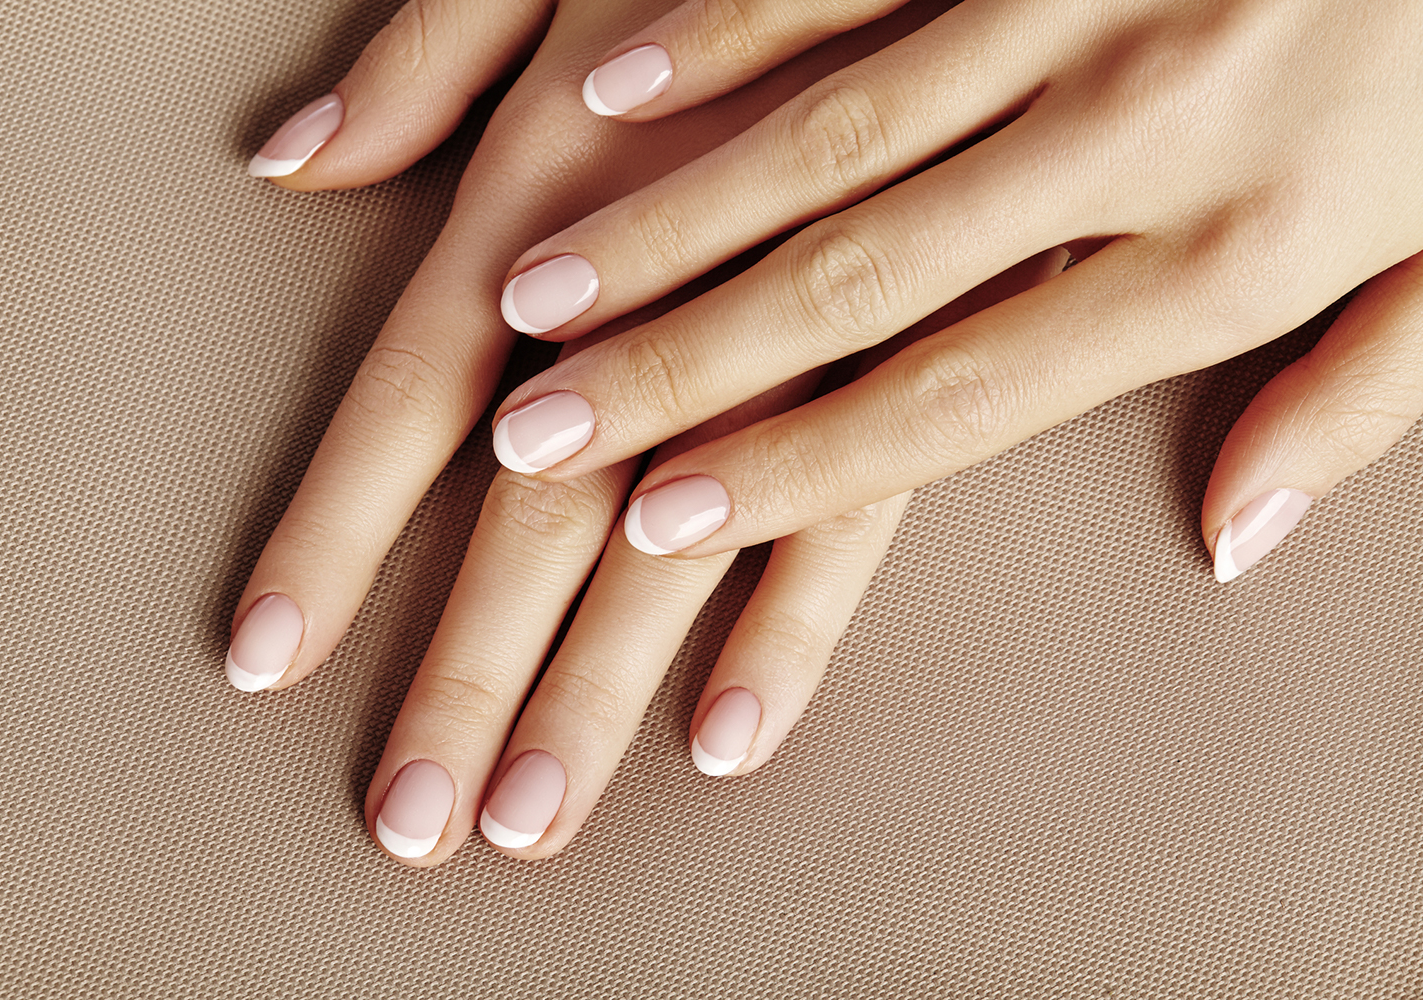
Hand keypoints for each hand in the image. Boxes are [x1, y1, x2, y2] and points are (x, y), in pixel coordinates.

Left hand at [230, 0, 985, 862]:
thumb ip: (417, 61)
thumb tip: (291, 158)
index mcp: (546, 192)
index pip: (410, 401)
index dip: (333, 534)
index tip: (273, 652)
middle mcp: (650, 293)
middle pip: (530, 519)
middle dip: (464, 673)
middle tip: (417, 816)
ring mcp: (783, 339)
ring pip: (673, 547)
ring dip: (600, 690)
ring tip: (540, 810)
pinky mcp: (910, 358)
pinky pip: (842, 517)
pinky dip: (785, 630)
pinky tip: (729, 730)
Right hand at [488, 0, 1422, 581]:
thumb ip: (1357, 406)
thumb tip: (1231, 536)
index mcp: (1235, 255)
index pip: (963, 400)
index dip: (797, 469)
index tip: (662, 516)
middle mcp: (1139, 135)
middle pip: (856, 282)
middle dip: (675, 365)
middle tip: (536, 427)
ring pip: (830, 132)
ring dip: (665, 218)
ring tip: (532, 290)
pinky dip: (724, 31)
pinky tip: (611, 85)